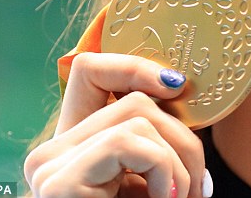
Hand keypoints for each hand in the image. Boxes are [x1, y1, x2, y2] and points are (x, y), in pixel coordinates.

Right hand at [24, 53, 211, 197]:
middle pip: (135, 99)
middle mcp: (55, 148)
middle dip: (184, 136)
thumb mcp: (147, 181)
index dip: (136, 67)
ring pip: (139, 116)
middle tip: (198, 185)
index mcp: (77, 143)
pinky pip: (130, 142)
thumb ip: (156, 144)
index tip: (179, 87)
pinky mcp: (59, 181)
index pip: (92, 70)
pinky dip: (163, 169)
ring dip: (180, 159)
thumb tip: (184, 96)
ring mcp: (52, 163)